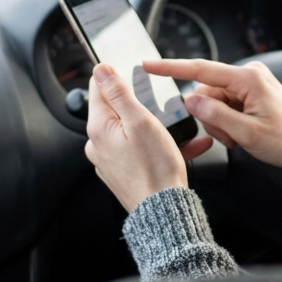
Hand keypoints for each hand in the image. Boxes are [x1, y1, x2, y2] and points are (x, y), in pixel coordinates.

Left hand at [84, 63, 213, 211]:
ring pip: (132, 130)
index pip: (98, 88)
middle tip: (163, 109)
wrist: (163, 211)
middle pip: (117, 109)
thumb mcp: (140, 120)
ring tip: (180, 131)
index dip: (118, 78)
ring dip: (156, 126)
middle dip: (142, 105)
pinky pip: (140, 151)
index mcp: (99, 127)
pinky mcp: (123, 172)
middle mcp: (98, 144)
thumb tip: (100, 69)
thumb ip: (118, 92)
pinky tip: (183, 146)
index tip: (137, 79)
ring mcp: (110, 160)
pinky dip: (159, 146)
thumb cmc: (155, 168)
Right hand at [143, 59, 281, 178]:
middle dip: (211, 117)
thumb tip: (190, 100)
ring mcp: (250, 83)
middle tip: (230, 137)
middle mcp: (249, 75)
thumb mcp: (248, 133)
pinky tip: (242, 134)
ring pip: (214, 101)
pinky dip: (228, 122)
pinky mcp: (251, 93)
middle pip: (207, 91)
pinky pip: (226, 105)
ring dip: (220, 123)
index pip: (201, 69)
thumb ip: (215, 115)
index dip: (171, 68)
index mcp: (249, 78)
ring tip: (239, 138)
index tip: (149, 64)